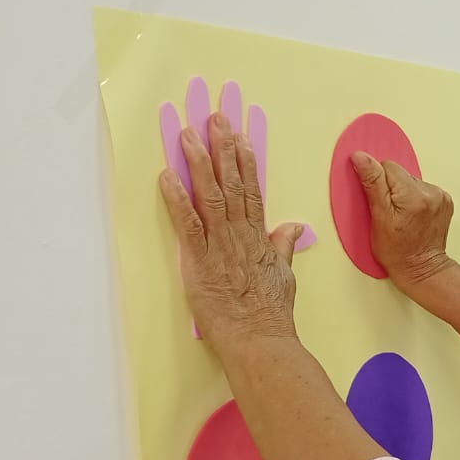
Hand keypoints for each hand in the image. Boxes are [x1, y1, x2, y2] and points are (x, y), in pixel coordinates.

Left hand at [158, 112, 306, 347]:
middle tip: (216, 119)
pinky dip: (176, 198)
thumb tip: (292, 227)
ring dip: (200, 162)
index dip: (246, 161)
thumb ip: (284, 247)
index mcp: (260, 238)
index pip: (253, 191)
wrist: (260, 340)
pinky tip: (167, 176)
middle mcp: (241, 235)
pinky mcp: (200, 261)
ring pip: (211, 195)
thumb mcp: (284, 276)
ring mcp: (221, 246)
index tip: (240, 136)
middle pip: (233, 183)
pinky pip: (187, 223)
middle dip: (224, 149)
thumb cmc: (271, 314)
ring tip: (190, 135)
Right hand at [351, 153, 455, 288]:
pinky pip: (422, 189)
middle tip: (390, 212)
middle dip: (391, 188)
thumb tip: (361, 157)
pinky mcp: (445, 201)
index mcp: (413, 194)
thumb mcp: (378, 217)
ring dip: (403, 193)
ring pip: (411, 181)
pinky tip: (412, 215)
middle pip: (400, 173)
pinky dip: (415, 199)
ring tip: (402, 216)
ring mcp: (441, 197)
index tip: (379, 202)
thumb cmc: (397, 251)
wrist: (422, 269)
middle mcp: (431, 192)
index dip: (378, 183)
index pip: (388, 166)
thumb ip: (372, 183)